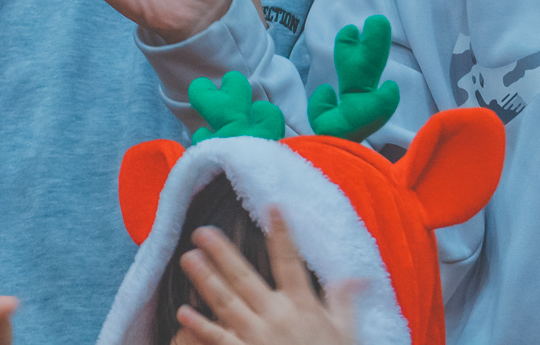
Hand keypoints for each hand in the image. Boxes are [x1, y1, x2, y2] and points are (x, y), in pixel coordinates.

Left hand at [173, 210, 356, 344]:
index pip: (290, 261)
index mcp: (303, 305)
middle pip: (245, 277)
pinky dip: (199, 326)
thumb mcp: (347, 331)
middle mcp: (276, 316)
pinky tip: (183, 312)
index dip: (282, 234)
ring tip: (188, 259)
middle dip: (222, 253)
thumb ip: (344, 302)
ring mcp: (256, 337)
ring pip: (225, 302)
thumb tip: (356, 277)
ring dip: (205, 280)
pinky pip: (216, 339)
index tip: (272, 207)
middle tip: (201, 232)